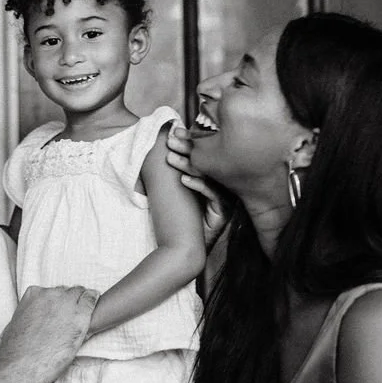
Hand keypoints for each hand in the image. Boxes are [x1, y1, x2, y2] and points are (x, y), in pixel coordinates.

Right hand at [0, 284, 98, 382]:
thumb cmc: (16, 350)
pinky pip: (92, 299)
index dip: (57, 301)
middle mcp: (50, 295)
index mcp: (33, 294)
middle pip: (66, 291)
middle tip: (72, 313)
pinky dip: (94, 299)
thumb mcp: (16, 324)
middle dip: (70, 300)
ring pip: (80, 293)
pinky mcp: (80, 315)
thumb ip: (27, 316)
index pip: (51, 291)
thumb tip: (28, 321)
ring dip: (82, 300)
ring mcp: (66, 303)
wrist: (24, 364)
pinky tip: (97, 302)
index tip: (60, 309)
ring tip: (85, 310)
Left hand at [165, 124, 231, 250]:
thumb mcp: (171, 191)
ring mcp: (222, 200)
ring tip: (171, 158)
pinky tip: (183, 180)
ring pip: (210, 176)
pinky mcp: (222, 213)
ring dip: (189, 165)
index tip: (173, 132)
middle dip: (188, 148)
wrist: (180, 250)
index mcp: (208, 180)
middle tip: (171, 140)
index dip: (188, 142)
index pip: (200, 156)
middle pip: (207, 162)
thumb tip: (158, 148)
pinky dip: (198, 185)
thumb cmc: (175, 221)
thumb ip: (171, 171)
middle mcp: (218, 188)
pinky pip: (213, 195)